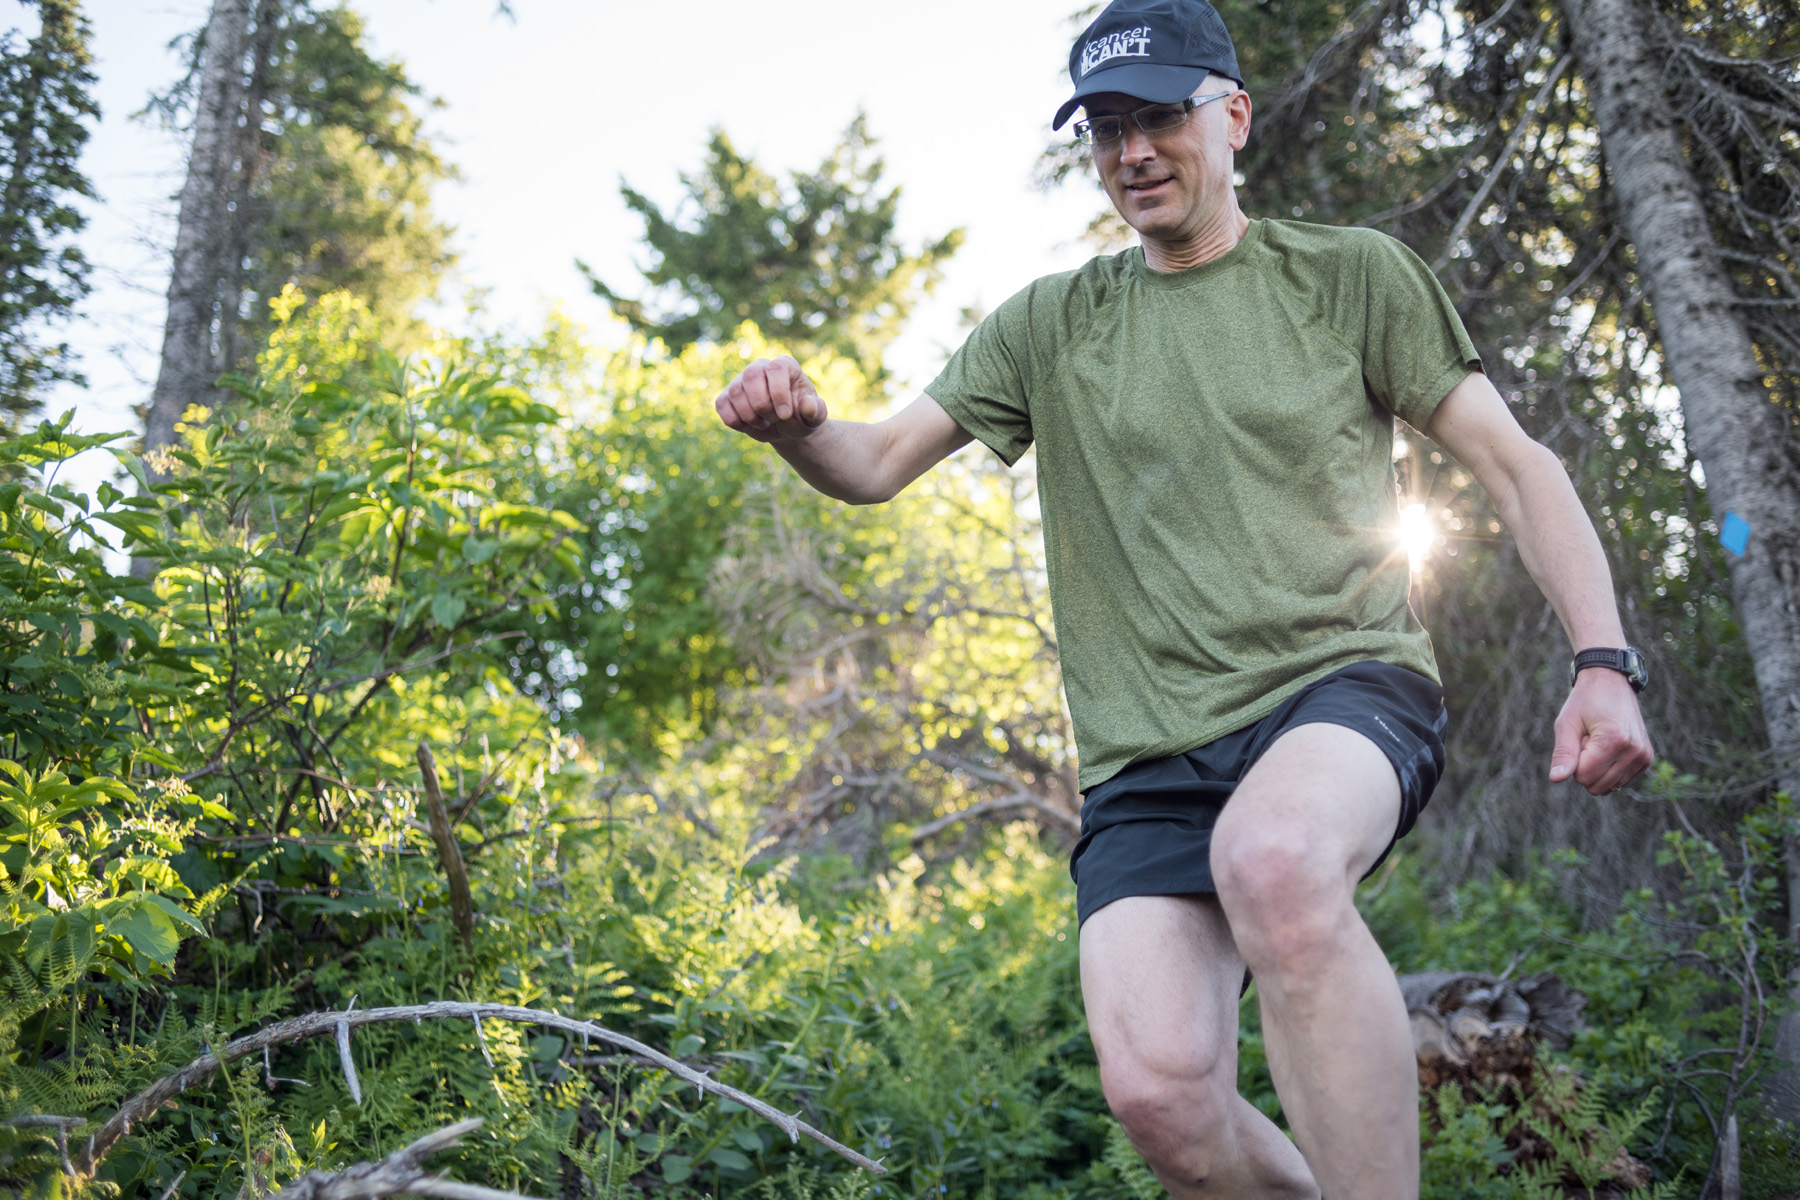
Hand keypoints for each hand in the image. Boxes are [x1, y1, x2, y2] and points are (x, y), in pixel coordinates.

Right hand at [714, 356, 827, 443]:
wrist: (786, 428)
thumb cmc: (801, 417)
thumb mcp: (815, 417)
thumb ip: (816, 411)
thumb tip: (808, 405)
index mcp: (785, 366)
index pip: (776, 368)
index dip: (778, 392)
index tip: (785, 415)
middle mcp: (760, 367)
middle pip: (751, 376)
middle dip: (762, 405)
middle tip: (774, 419)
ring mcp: (741, 381)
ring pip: (735, 392)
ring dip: (750, 415)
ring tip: (765, 423)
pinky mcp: (726, 396)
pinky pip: (722, 405)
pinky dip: (735, 421)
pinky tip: (749, 425)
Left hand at [1548, 667, 1654, 794]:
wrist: (1612, 682)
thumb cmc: (1584, 701)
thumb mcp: (1566, 724)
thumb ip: (1563, 753)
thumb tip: (1556, 779)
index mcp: (1614, 741)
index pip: (1583, 776)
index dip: (1574, 759)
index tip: (1581, 736)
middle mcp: (1634, 751)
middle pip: (1596, 786)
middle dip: (1585, 766)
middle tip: (1589, 739)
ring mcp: (1644, 756)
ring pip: (1608, 787)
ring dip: (1598, 767)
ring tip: (1600, 740)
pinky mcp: (1647, 759)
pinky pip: (1619, 781)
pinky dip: (1610, 767)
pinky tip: (1610, 745)